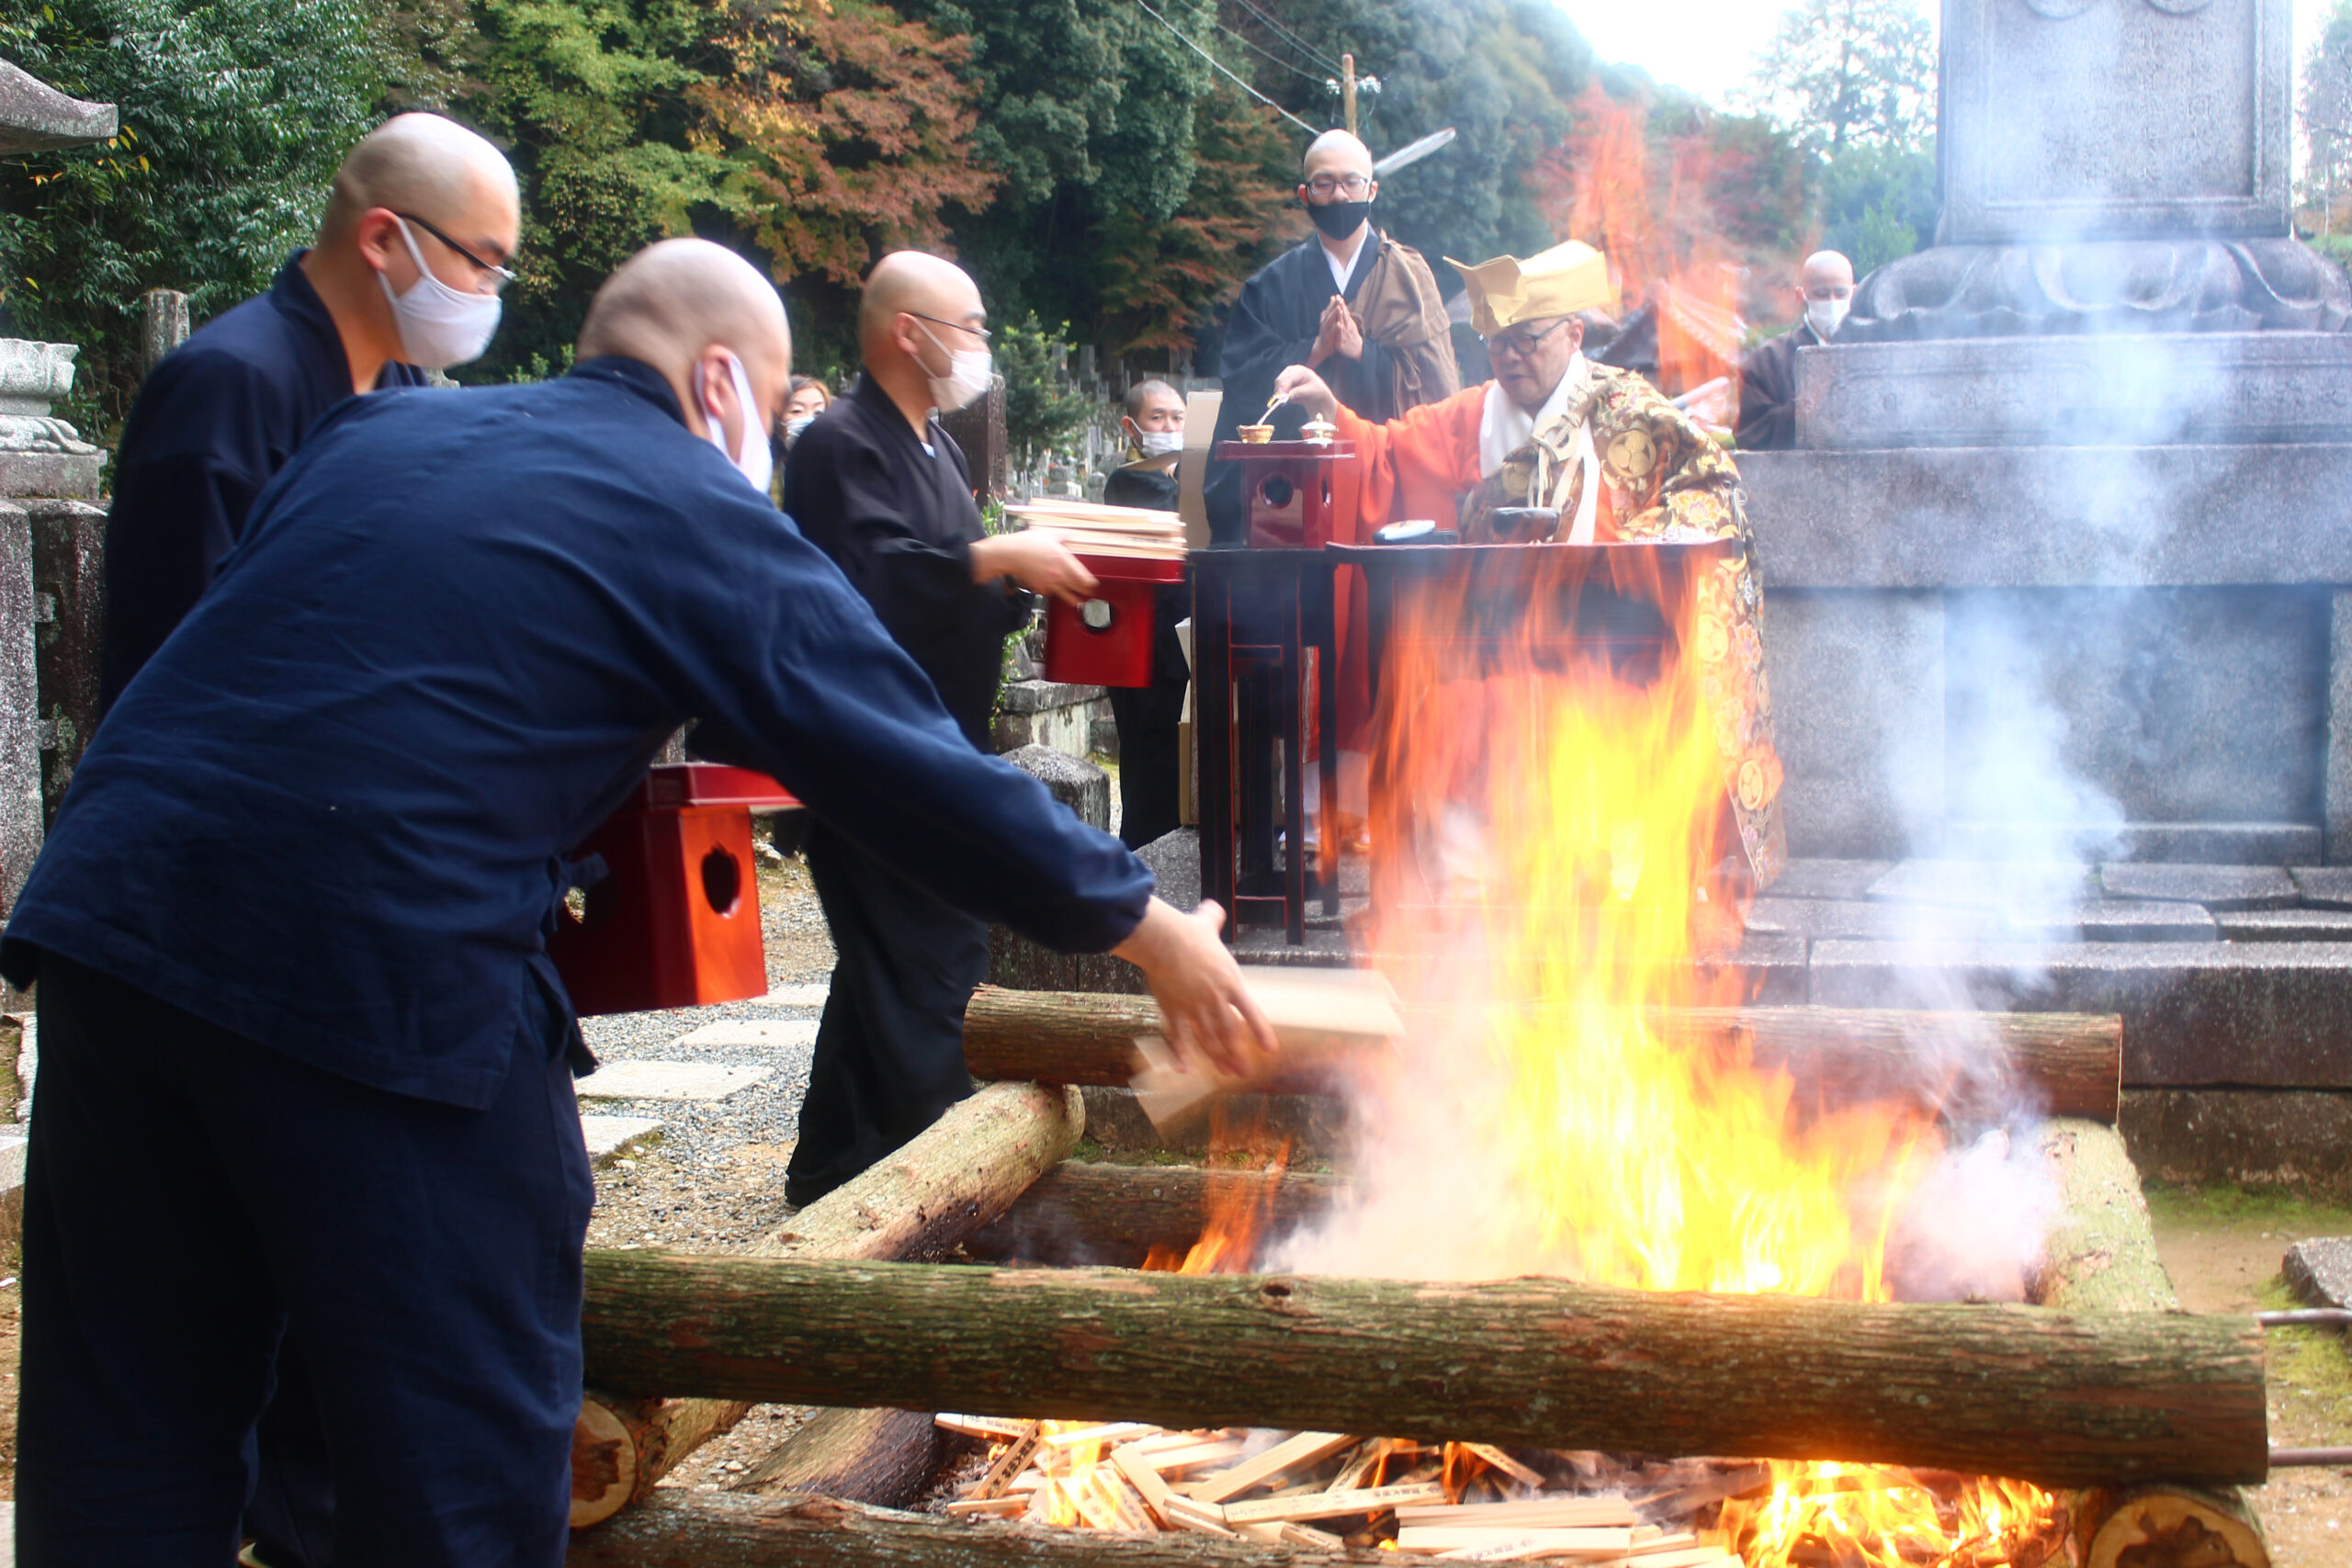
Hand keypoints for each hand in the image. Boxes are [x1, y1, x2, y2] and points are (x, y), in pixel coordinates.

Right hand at [970, 531, 1098, 606]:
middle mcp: (1059, 575)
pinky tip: (1057, 592)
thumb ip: (1063, 536)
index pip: (1083, 578)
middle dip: (1085, 592)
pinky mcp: (1040, 587)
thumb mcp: (1048, 534)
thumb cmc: (1027, 543)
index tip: (1093, 584)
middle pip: (1078, 589)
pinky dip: (1055, 593)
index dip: (1090, 583)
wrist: (1009, 554)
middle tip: (1089, 593)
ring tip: (1077, 602)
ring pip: (1066, 596)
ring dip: (1073, 599)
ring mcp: (1049, 583)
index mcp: (1063, 560)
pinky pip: (1051, 593)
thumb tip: (1071, 535)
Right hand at [1111, 898, 1276, 1077]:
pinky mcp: (1174, 1011)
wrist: (1166, 941)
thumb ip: (1213, 918)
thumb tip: (1214, 908)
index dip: (1259, 1032)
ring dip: (1217, 1058)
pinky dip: (1182, 1055)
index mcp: (1230, 982)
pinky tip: (1185, 1070)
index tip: (1268, 1049)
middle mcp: (1216, 1000)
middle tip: (1243, 1072)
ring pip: (1208, 1040)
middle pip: (1230, 1033)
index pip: (1251, 1012)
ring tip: (1224, 1072)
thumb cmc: (1188, 932)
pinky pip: (1179, 1038)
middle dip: (1237, 1055)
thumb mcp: (1206, 923)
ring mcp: (1195, 1008)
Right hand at [1271, 364, 1338, 422]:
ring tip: (1287, 402)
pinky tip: (1287, 402)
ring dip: (1280, 396)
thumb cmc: (1316, 391)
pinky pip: (1278, 393)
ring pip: (1278, 387)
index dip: (1283, 387)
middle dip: (1280, 391)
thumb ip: (1298, 393)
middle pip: (1280, 381)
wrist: (1316, 396)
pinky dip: (1281, 398)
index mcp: (1299, 370)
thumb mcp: (1310, 392)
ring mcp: (1286, 379)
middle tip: (1281, 402)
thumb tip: (1285, 397)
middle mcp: (1290, 372)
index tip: (1281, 397)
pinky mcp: (1283, 387)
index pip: (1288, 378)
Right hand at [1309, 295, 1359, 364]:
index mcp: (1325, 318)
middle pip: (1329, 313)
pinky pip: (1331, 332)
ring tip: (1339, 308)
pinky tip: (1339, 324)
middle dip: (1334, 306)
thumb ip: (1331, 308)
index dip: (1333, 302)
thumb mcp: (1329, 318)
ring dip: (1334, 314)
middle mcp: (1324, 323)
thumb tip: (1333, 297)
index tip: (1338, 296)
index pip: (1329, 309)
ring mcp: (1325, 330)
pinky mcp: (1327, 337)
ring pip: (1329, 321)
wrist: (1322, 347)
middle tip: (1338, 299)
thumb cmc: (1328, 331)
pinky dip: (1335, 328)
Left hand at [1324, 298, 1363, 360]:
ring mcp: (1345, 334)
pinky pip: (1341, 335)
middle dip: (1341, 307)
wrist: (1358, 350)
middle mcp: (1347, 327)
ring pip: (1342, 324)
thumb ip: (1346, 317)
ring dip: (1341, 316)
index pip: (1344, 312)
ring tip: (1339, 308)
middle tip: (1338, 298)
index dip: (1341, 304)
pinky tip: (1339, 325)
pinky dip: (1340, 330)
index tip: (1338, 296)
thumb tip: (1343, 308)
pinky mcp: (1342, 342)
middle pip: (1344, 316)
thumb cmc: (1352, 337)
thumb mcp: (1350, 326)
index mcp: (1348, 323)